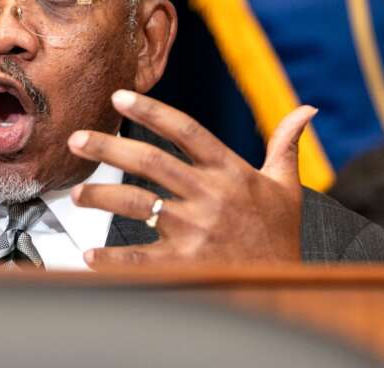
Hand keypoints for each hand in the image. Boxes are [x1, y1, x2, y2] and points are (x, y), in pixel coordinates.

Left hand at [67, 89, 316, 266]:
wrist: (284, 286)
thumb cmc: (279, 235)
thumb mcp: (286, 187)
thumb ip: (286, 146)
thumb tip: (306, 111)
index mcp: (230, 171)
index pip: (186, 130)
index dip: (151, 111)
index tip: (119, 96)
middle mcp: (210, 195)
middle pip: (150, 161)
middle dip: (108, 147)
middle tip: (77, 139)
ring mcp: (196, 229)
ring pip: (137, 202)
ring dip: (101, 195)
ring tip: (77, 194)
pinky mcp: (185, 263)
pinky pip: (140, 257)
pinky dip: (112, 258)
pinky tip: (89, 255)